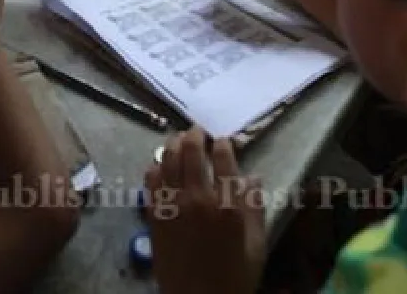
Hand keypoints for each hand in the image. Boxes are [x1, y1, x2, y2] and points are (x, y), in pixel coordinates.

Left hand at [145, 128, 265, 293]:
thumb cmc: (234, 276)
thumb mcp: (256, 244)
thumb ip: (255, 207)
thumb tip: (252, 176)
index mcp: (227, 204)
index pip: (223, 159)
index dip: (223, 144)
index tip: (224, 140)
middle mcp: (197, 198)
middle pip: (191, 151)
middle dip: (195, 135)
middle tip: (196, 130)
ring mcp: (171, 205)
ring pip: (167, 160)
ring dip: (173, 145)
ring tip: (178, 139)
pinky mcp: (154, 214)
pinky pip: (150, 180)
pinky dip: (155, 166)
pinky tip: (160, 164)